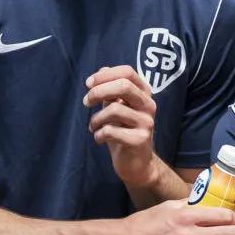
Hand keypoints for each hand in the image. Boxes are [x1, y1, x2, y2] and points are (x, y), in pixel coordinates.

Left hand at [84, 67, 169, 194]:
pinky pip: (111, 131)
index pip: (127, 72)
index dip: (105, 75)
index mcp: (144, 93)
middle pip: (123, 86)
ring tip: (93, 126)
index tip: (88, 84)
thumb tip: (102, 69)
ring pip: (115, 109)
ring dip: (96, 118)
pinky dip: (98, 134)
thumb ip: (112, 89)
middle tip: (86, 102)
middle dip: (98, 91)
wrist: (137, 164)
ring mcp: (146, 123)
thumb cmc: (124, 132)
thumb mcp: (117, 107)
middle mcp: (149, 105)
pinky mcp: (140, 140)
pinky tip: (98, 138)